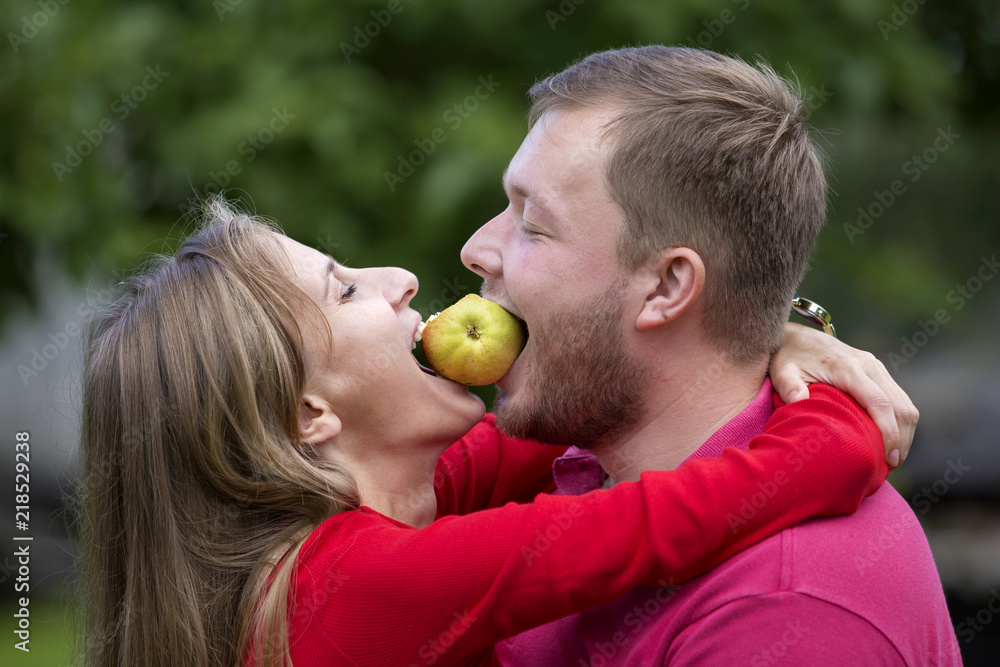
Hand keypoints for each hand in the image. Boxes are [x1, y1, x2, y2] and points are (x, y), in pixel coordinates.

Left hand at [768, 323, 917, 471]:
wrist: (795, 336)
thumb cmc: (787, 358)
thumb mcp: (782, 371)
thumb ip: (788, 386)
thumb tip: (798, 400)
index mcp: (848, 368)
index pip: (879, 402)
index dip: (888, 432)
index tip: (888, 459)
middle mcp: (869, 366)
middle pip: (900, 406)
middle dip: (902, 440)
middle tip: (890, 468)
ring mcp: (876, 368)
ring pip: (905, 404)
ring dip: (905, 434)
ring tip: (892, 461)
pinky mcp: (878, 372)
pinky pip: (900, 400)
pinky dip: (900, 423)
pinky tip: (890, 442)